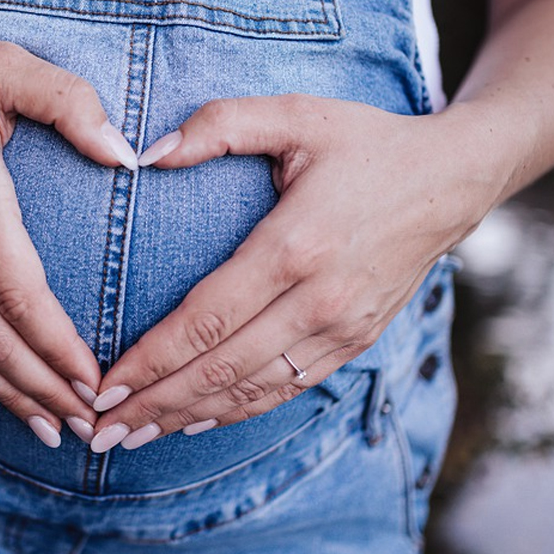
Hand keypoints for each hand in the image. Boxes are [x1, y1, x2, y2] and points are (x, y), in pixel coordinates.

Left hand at [88, 94, 495, 451]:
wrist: (454, 182)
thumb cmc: (368, 145)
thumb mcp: (298, 115)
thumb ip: (220, 125)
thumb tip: (147, 155)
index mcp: (295, 246)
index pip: (206, 320)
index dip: (150, 360)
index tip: (104, 386)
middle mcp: (319, 300)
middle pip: (220, 369)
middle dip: (154, 404)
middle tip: (99, 430)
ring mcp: (341, 329)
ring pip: (251, 391)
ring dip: (187, 418)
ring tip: (131, 438)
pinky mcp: (354, 343)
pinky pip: (285, 390)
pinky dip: (236, 412)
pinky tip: (194, 422)